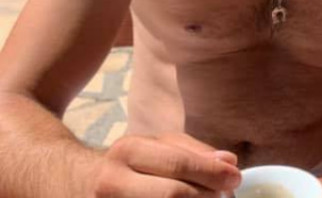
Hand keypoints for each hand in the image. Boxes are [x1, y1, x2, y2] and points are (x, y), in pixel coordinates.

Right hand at [88, 132, 240, 196]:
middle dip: (208, 197)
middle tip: (227, 197)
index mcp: (128, 151)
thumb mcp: (154, 146)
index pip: (179, 165)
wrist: (69, 182)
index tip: (237, 179)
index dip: (213, 174)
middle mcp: (111, 182)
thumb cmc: (125, 163)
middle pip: (173, 195)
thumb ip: (194, 152)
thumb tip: (230, 163)